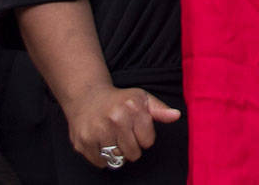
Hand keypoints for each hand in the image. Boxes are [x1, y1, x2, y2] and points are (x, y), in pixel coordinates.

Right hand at [62, 85, 180, 168]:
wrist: (87, 96)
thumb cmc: (119, 100)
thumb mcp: (142, 99)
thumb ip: (160, 109)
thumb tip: (176, 116)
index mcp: (132, 108)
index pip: (148, 141)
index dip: (144, 138)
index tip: (137, 130)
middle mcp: (114, 118)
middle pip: (133, 153)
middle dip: (132, 148)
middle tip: (125, 136)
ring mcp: (96, 130)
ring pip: (116, 158)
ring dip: (117, 153)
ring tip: (113, 138)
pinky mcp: (82, 141)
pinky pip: (100, 162)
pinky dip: (103, 158)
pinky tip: (102, 142)